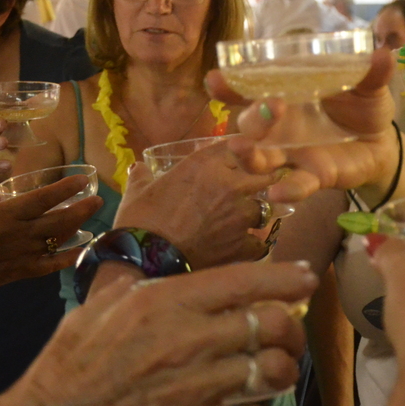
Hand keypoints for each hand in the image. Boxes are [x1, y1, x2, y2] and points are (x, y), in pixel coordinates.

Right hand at [0, 175, 99, 303]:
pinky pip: (53, 264)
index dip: (67, 188)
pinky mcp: (23, 271)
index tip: (83, 179)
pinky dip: (70, 256)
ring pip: (60, 239)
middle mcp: (19, 233)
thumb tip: (14, 189)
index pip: (44, 198)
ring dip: (79, 227)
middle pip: (60, 219)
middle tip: (98, 199)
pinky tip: (82, 248)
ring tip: (91, 217)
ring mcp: (23, 254)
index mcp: (6, 214)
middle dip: (83, 208)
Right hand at [16, 261, 316, 405]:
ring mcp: (197, 385)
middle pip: (271, 324)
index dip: (286, 277)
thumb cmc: (72, 360)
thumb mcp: (103, 303)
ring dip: (287, 369)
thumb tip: (151, 256)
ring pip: (272, 370)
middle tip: (292, 329)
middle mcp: (191, 339)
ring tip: (284, 368)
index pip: (244, 280)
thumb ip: (140, 281)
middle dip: (293, 326)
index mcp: (169, 301)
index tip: (307, 276)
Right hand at [115, 145, 273, 266]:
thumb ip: (142, 175)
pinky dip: (253, 246)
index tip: (238, 161)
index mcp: (205, 165)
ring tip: (246, 221)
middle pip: (264, 174)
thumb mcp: (137, 191)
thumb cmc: (139, 220)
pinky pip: (260, 243)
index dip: (240, 153)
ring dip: (257, 214)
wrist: (144, 258)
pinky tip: (243, 248)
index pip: (237, 146)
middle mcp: (230, 185)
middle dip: (261, 181)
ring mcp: (239, 216)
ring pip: (267, 209)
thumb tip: (137, 168)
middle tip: (253, 190)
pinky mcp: (242, 245)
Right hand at [206, 49, 400, 201]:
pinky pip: (295, 185)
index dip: (230, 85)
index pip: (251, 88)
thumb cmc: (362, 107)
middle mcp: (281, 126)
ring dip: (249, 156)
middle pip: (250, 124)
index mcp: (287, 95)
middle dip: (252, 117)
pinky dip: (286, 189)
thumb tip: (383, 53)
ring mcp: (293, 153)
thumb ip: (372, 72)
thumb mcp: (369, 87)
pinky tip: (278, 191)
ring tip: (243, 151)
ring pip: (260, 158)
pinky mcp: (313, 176)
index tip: (216, 80)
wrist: (381, 143)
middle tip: (271, 107)